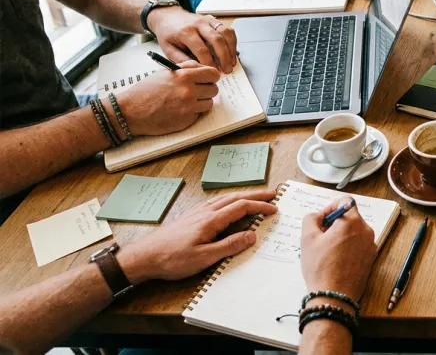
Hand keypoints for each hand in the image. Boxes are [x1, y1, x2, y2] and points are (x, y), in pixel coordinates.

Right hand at [116, 60, 220, 136]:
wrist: (131, 111)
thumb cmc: (146, 91)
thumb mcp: (165, 72)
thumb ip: (186, 68)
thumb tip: (204, 68)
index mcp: (184, 76)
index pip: (213, 74)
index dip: (212, 76)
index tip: (208, 79)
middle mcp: (189, 91)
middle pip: (214, 89)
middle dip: (207, 89)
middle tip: (197, 91)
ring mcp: (189, 107)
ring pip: (209, 103)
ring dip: (201, 102)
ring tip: (187, 101)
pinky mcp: (187, 120)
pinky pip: (199, 114)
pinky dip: (193, 112)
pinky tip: (179, 110)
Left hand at [118, 189, 277, 282]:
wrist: (144, 257)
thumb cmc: (172, 259)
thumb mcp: (204, 258)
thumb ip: (229, 245)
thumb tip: (252, 235)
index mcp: (211, 220)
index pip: (241, 207)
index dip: (259, 206)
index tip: (274, 208)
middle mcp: (205, 212)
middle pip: (235, 197)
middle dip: (255, 195)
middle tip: (272, 193)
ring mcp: (197, 213)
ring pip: (225, 198)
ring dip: (243, 196)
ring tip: (255, 197)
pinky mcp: (190, 217)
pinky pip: (215, 203)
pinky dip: (229, 200)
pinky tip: (228, 205)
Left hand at [147, 7, 236, 71]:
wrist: (168, 16)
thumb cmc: (168, 34)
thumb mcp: (168, 49)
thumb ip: (183, 60)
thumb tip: (198, 70)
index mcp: (185, 32)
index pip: (201, 49)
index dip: (209, 63)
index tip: (212, 72)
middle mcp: (198, 24)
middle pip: (217, 40)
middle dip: (224, 57)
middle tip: (227, 70)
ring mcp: (208, 20)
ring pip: (225, 33)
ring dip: (231, 49)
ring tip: (232, 63)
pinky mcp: (213, 20)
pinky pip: (228, 29)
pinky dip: (232, 41)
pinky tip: (232, 52)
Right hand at [301, 198, 376, 298]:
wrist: (334, 296)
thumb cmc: (320, 268)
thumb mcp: (308, 238)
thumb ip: (311, 218)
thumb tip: (318, 216)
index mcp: (352, 222)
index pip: (345, 201)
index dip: (330, 207)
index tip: (322, 220)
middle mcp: (366, 231)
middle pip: (350, 217)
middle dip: (334, 223)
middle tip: (320, 237)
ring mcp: (370, 245)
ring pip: (354, 232)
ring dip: (341, 235)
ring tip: (327, 251)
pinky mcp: (371, 258)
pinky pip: (358, 245)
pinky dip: (348, 247)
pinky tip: (336, 260)